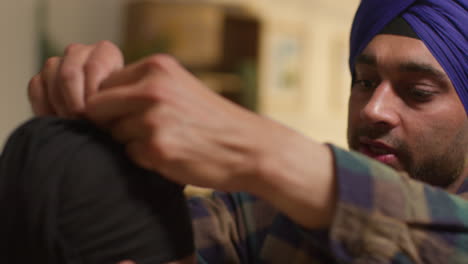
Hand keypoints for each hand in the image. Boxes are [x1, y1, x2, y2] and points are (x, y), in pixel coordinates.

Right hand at [28, 41, 123, 116]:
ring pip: (51, 77)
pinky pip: (36, 87)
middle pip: (69, 73)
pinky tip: (57, 122)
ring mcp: (58, 63)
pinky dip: (44, 107)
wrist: (106, 118)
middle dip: (75, 102)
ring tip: (73, 126)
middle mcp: (80, 52)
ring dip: (60, 106)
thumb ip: (116, 100)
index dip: (93, 95)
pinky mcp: (41, 78)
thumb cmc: (121, 110)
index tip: (97, 116)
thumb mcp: (125, 103)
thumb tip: (105, 112)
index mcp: (106, 52)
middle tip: (82, 123)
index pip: (94, 67)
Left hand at [85, 54, 272, 191]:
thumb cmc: (213, 120)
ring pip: (114, 134)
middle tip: (138, 131)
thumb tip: (97, 100)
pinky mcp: (158, 148)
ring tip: (165, 141)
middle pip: (98, 108)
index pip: (105, 83)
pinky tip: (171, 154)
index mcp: (158, 67)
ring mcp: (154, 119)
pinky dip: (145, 159)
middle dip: (110, 122)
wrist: (249, 147)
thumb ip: (143, 86)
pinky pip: (130, 155)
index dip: (111, 103)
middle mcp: (152, 89)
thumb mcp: (180, 87)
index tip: (127, 114)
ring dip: (132, 142)